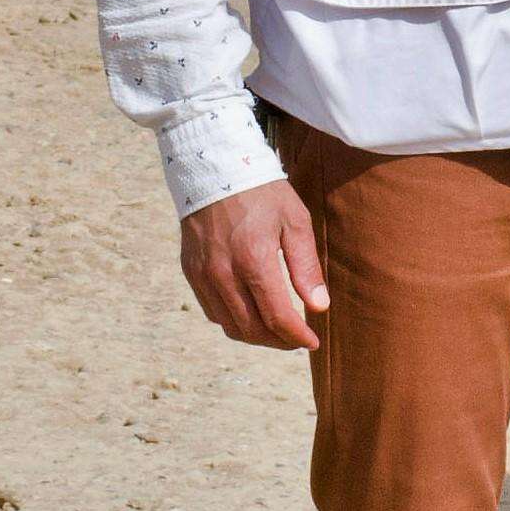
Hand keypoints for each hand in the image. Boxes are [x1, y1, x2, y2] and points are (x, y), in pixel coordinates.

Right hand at [179, 180, 329, 351]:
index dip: (297, 337)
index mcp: (254, 259)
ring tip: (276, 330)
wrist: (215, 168)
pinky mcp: (191, 271)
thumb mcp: (295, 221)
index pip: (276, 317)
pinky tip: (250, 312)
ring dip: (255, 336)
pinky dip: (233, 320)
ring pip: (229, 326)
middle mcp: (223, 273)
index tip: (312, 342)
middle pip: (251, 329)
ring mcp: (203, 274)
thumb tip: (318, 306)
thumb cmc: (262, 192)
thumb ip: (305, 267)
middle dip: (278, 341)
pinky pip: (211, 311)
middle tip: (296, 339)